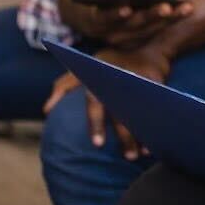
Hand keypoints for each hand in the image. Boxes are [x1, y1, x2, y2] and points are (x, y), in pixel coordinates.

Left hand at [43, 44, 171, 159]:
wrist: (148, 48)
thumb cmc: (111, 62)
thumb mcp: (85, 67)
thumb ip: (63, 87)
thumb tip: (46, 110)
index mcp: (98, 73)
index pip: (95, 100)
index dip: (96, 123)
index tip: (98, 145)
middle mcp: (119, 74)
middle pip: (122, 110)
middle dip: (126, 135)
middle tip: (128, 157)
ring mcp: (140, 76)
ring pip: (140, 109)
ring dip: (143, 132)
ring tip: (142, 153)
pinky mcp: (157, 79)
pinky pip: (156, 105)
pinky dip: (156, 122)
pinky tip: (156, 138)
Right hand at [58, 0, 191, 45]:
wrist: (97, 11)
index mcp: (97, 16)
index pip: (105, 16)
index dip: (115, 14)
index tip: (126, 8)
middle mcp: (112, 32)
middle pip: (133, 25)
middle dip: (151, 16)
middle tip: (167, 7)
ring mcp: (127, 38)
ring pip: (149, 30)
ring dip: (169, 20)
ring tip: (186, 7)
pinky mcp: (141, 39)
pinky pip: (158, 30)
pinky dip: (172, 20)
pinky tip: (186, 8)